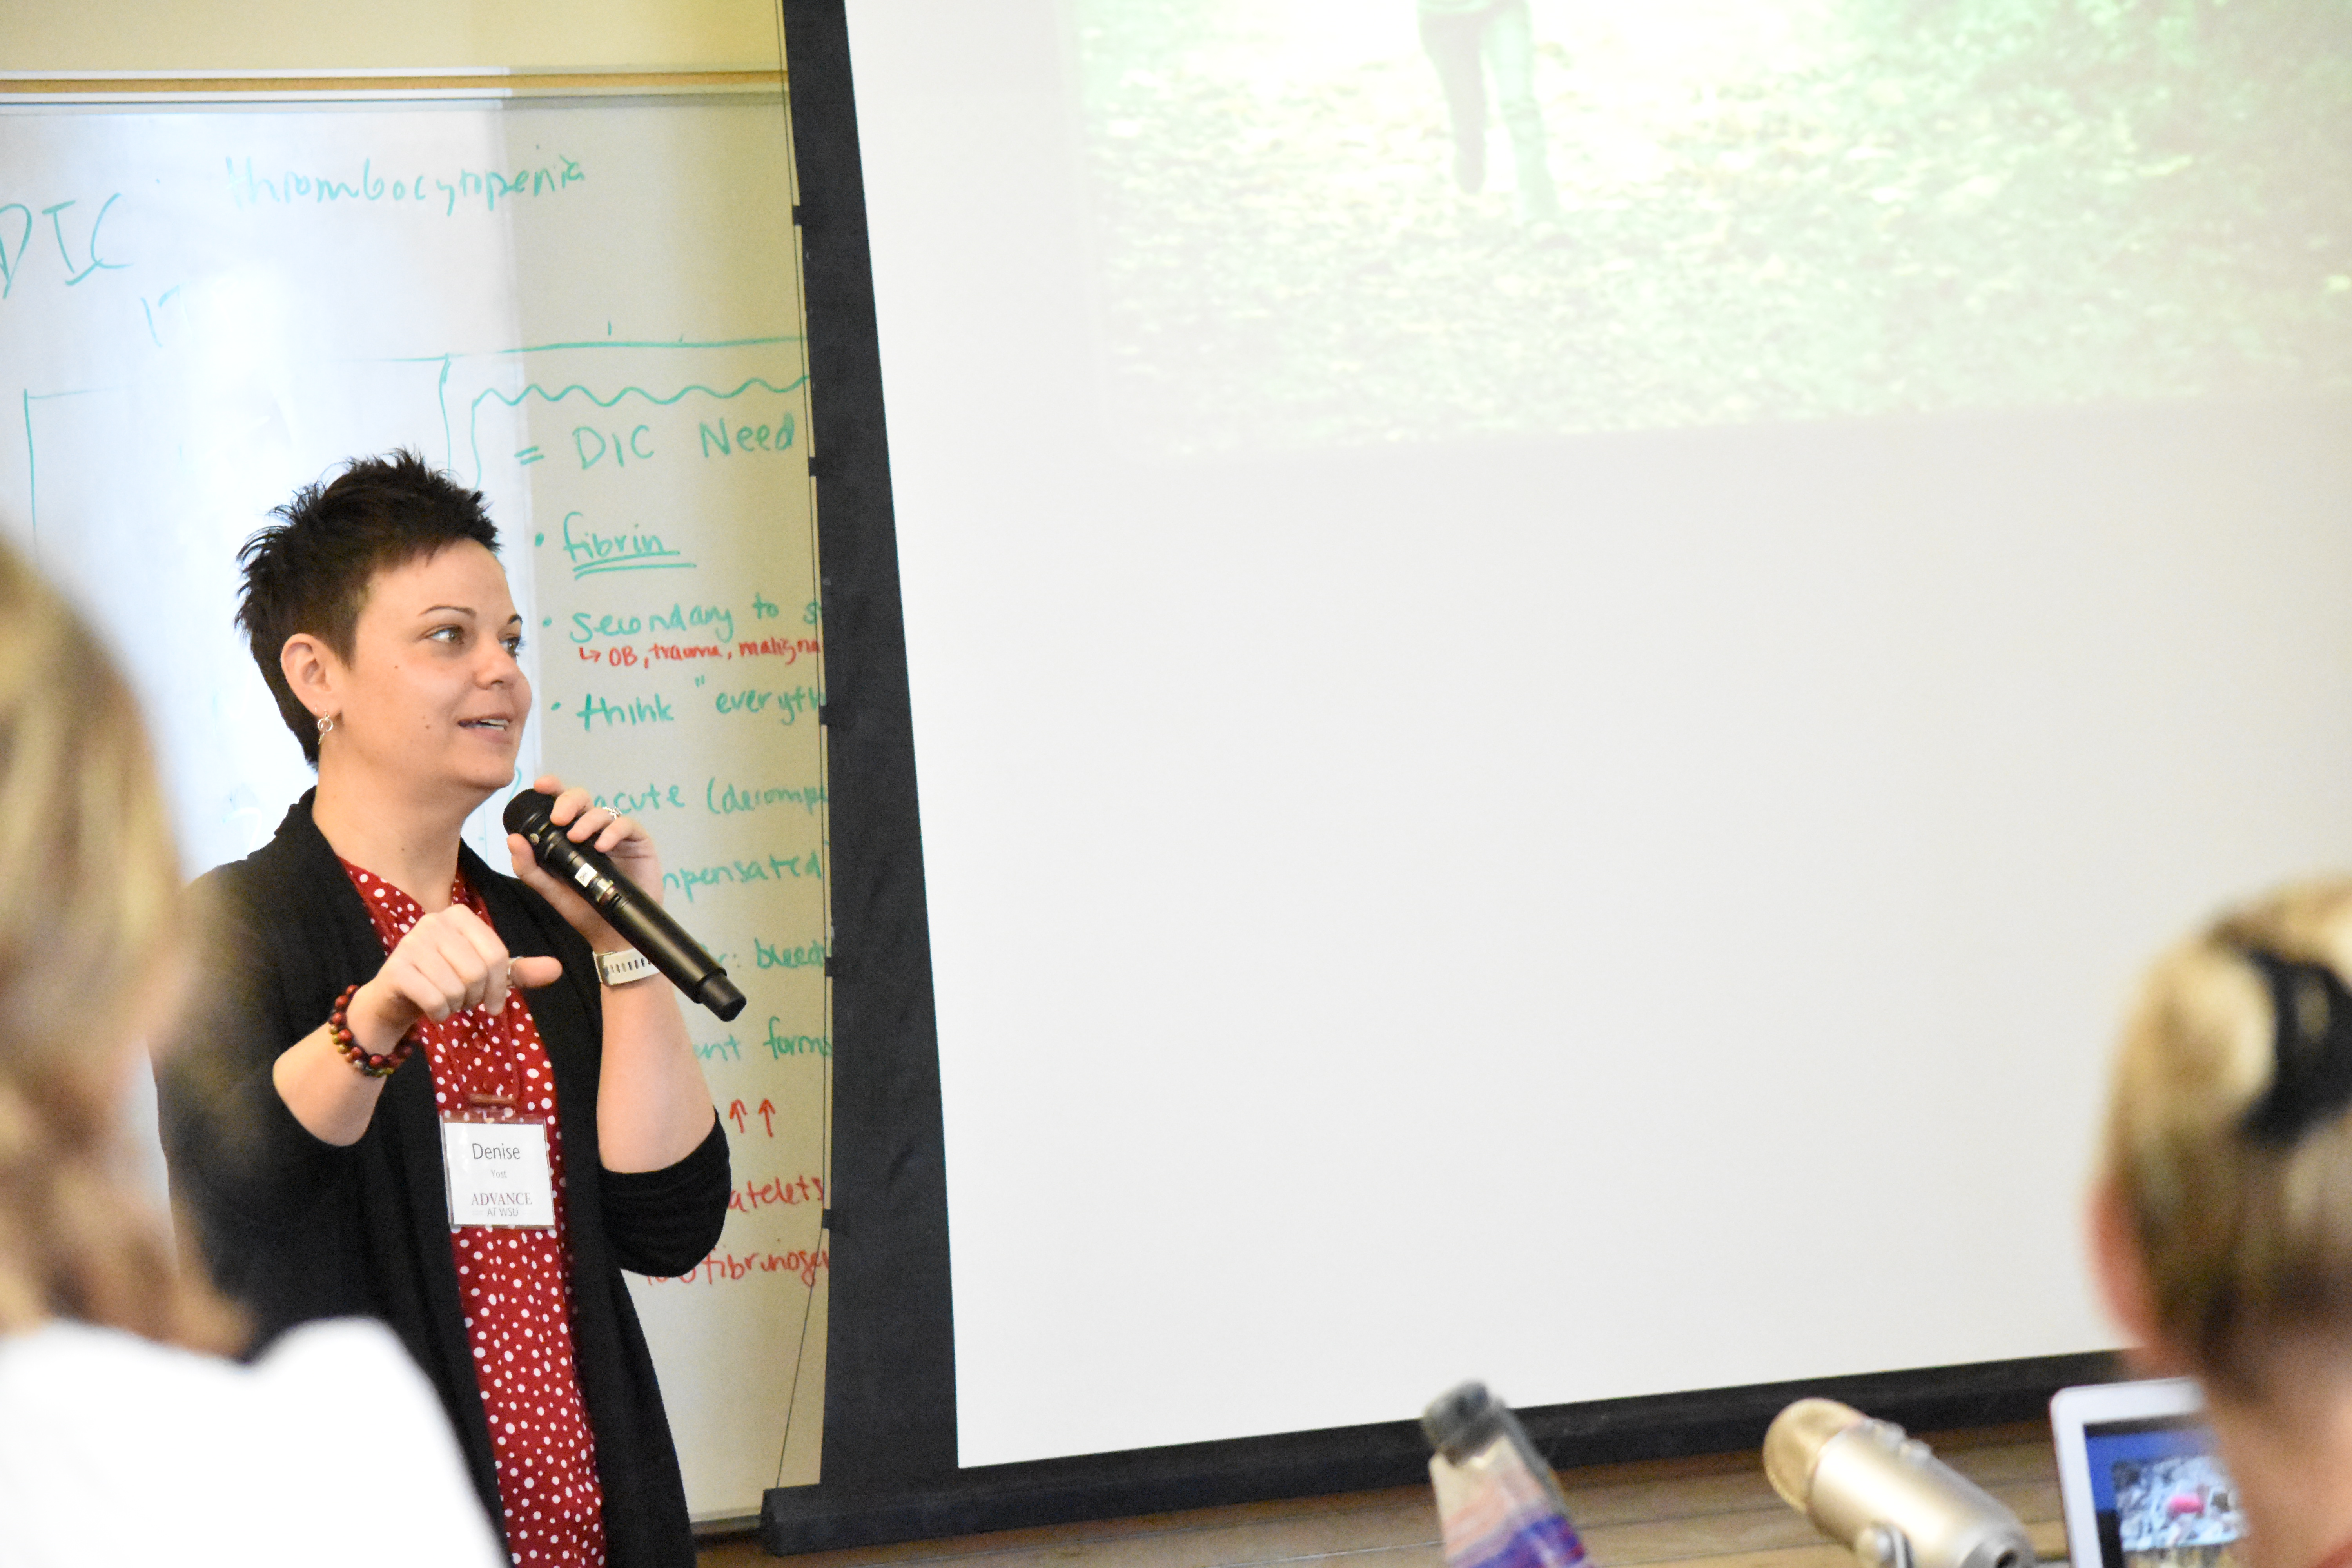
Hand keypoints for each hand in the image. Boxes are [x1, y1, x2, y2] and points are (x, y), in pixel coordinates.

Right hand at [349, 903, 562, 1053]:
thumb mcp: (485, 976)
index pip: (497, 955)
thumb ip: (519, 970)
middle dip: (475, 997)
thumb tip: (557, 968)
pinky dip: (439, 1014)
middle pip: (478, 971)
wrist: (393, 1000)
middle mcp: (433, 921)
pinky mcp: (396, 969)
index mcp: (459, 915)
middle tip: (463, 1001)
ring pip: (457, 987)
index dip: (500, 986)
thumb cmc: (443, 982)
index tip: (494, 1003)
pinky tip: (430, 1010)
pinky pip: (435, 999)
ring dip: (456, 1006)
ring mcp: (411, 943)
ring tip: (445, 1002)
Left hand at [506, 774, 665, 950]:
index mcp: (569, 835)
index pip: (560, 804)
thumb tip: (512, 839)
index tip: (540, 786)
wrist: (611, 934)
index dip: (552, 789)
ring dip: (588, 821)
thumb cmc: (582, 909)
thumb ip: (529, 867)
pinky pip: (627, 825)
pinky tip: (602, 845)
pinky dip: (613, 832)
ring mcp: (616, 835)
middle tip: (558, 818)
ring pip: (603, 811)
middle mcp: (593, 830)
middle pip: (582, 799)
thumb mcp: (550, 889)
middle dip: (568, 802)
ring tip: (578, 838)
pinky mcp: (638, 842)